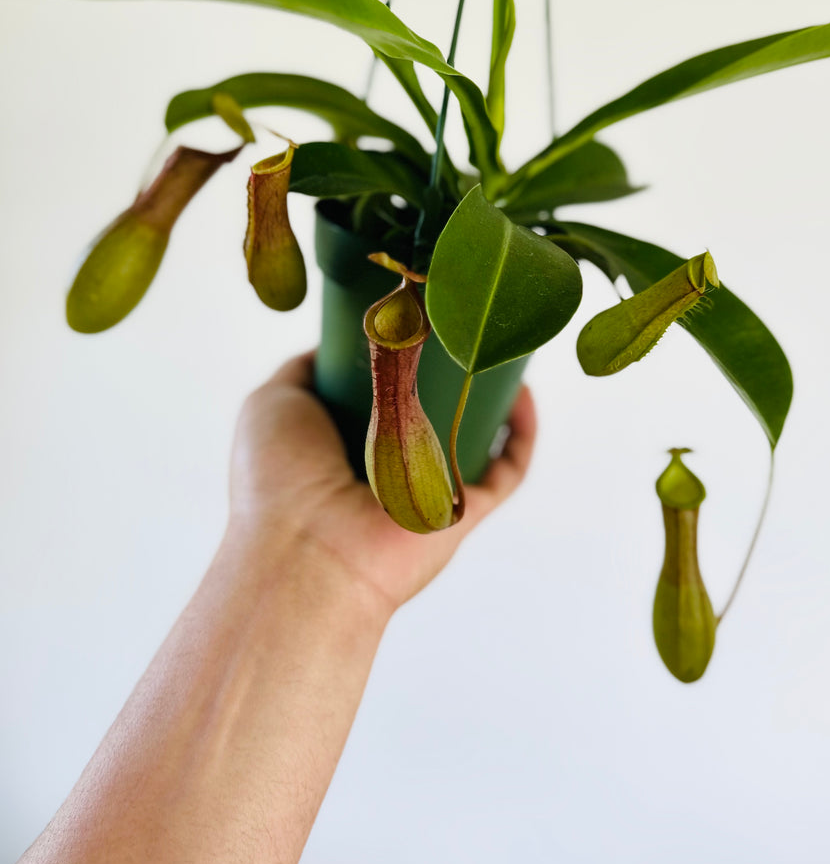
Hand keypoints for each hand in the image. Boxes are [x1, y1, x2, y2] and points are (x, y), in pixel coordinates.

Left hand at [227, 352, 535, 615]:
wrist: (305, 548)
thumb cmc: (277, 477)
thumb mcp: (274, 402)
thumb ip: (302, 371)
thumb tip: (334, 346)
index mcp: (347, 443)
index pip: (384, 396)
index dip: (403, 357)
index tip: (420, 315)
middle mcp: (392, 467)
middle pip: (435, 411)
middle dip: (454, 370)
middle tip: (468, 325)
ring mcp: (429, 490)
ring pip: (476, 438)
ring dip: (496, 398)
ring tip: (502, 349)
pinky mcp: (465, 511)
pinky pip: (508, 470)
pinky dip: (522, 432)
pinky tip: (522, 391)